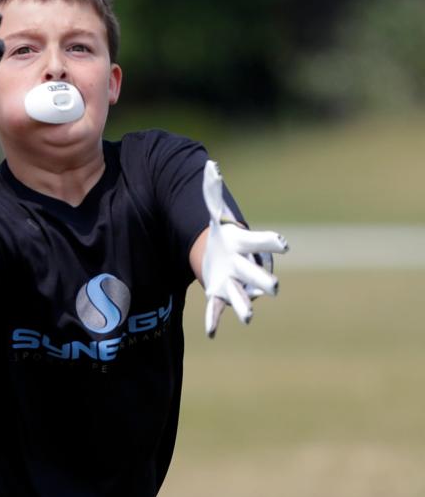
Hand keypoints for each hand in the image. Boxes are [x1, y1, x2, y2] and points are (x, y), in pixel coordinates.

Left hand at [201, 160, 288, 336]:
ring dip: (244, 306)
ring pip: (242, 296)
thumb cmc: (222, 234)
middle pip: (258, 274)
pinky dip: (213, 320)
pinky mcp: (219, 295)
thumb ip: (211, 190)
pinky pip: (217, 309)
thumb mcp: (212, 212)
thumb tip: (210, 164)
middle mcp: (245, 267)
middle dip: (265, 281)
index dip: (273, 243)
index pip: (263, 242)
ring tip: (248, 317)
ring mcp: (234, 283)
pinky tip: (210, 332)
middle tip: (273, 288)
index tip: (284, 245)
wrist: (221, 257)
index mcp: (245, 245)